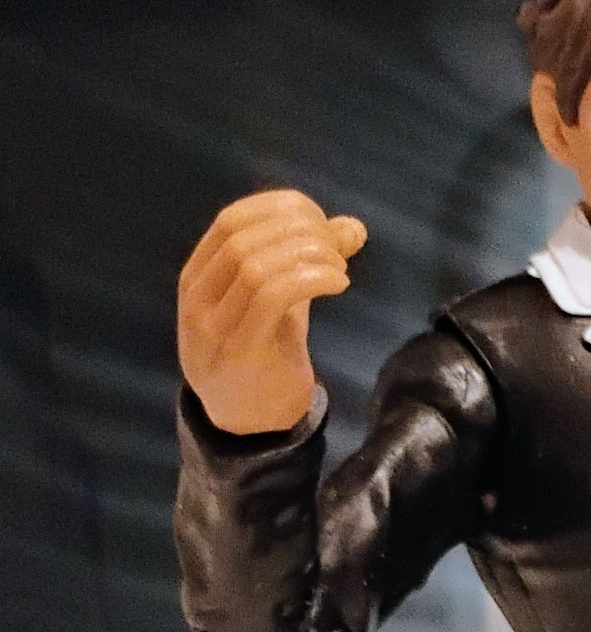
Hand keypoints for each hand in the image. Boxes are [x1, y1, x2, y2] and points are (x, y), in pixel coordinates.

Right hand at [178, 189, 368, 436]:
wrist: (247, 423)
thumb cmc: (264, 354)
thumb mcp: (283, 302)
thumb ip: (307, 263)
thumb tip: (352, 226)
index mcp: (199, 275)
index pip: (230, 220)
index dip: (278, 208)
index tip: (319, 217)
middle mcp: (197, 295)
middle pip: (243, 237)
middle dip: (298, 230)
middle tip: (337, 246)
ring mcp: (213, 325)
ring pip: (255, 264)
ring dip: (308, 255)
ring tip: (338, 270)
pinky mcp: (240, 350)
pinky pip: (271, 296)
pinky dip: (310, 279)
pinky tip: (337, 284)